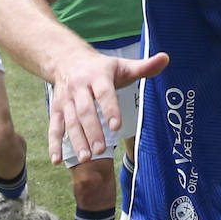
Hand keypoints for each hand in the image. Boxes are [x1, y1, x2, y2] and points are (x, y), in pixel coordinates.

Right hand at [48, 49, 168, 163]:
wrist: (67, 59)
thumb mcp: (122, 65)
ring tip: (86, 158)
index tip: (117, 126)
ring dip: (77, 140)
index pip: (104, 93)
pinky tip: (56, 161)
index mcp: (98, 76)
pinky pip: (54, 127)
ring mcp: (66, 100)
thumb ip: (144, 66)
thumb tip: (166, 58)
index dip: (110, 109)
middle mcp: (79, 88)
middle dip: (92, 130)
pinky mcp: (56, 110)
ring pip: (70, 121)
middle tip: (101, 149)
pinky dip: (54, 144)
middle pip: (85, 110)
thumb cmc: (101, 68)